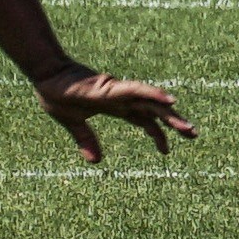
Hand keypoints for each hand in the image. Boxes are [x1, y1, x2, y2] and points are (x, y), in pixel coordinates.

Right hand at [33, 66, 192, 162]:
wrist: (44, 76)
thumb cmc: (57, 93)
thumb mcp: (73, 124)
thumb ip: (86, 139)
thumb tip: (96, 162)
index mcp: (115, 106)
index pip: (144, 120)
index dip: (157, 134)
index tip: (166, 152)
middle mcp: (121, 98)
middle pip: (154, 110)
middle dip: (174, 123)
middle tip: (194, 135)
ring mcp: (117, 92)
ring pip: (151, 102)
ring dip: (170, 114)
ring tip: (188, 128)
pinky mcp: (110, 88)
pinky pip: (137, 91)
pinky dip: (154, 95)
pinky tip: (169, 100)